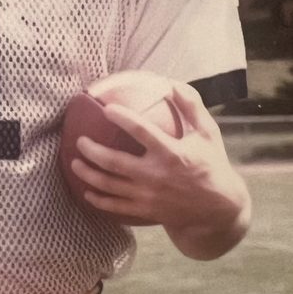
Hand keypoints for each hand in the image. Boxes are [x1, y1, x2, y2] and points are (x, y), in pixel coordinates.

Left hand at [70, 81, 250, 256]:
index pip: (142, 132)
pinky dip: (98, 200)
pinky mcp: (146, 211)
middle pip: (115, 162)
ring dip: (88, 174)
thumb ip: (191, 106)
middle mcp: (157, 175)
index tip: (106, 109)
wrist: (219, 210)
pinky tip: (87, 191)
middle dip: (92, 151)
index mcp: (173, 153)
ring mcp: (149, 196)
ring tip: (74, 162)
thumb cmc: (212, 165)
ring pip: (110, 185)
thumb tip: (172, 83)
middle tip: (79, 140)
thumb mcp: (208, 134)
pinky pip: (116, 207)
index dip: (122, 119)